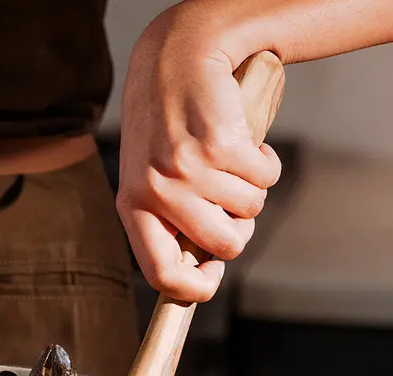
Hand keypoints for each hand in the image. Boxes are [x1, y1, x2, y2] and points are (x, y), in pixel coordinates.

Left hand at [117, 8, 282, 302]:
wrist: (175, 62)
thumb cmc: (166, 127)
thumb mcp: (150, 176)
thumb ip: (168, 220)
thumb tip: (203, 268)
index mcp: (133, 208)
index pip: (161, 275)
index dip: (194, 288)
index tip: (212, 276)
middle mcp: (156, 192)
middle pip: (225, 246)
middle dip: (240, 226)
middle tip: (229, 197)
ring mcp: (187, 170)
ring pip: (252, 209)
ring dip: (252, 186)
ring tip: (228, 159)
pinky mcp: (220, 145)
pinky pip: (266, 176)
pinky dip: (265, 161)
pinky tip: (242, 140)